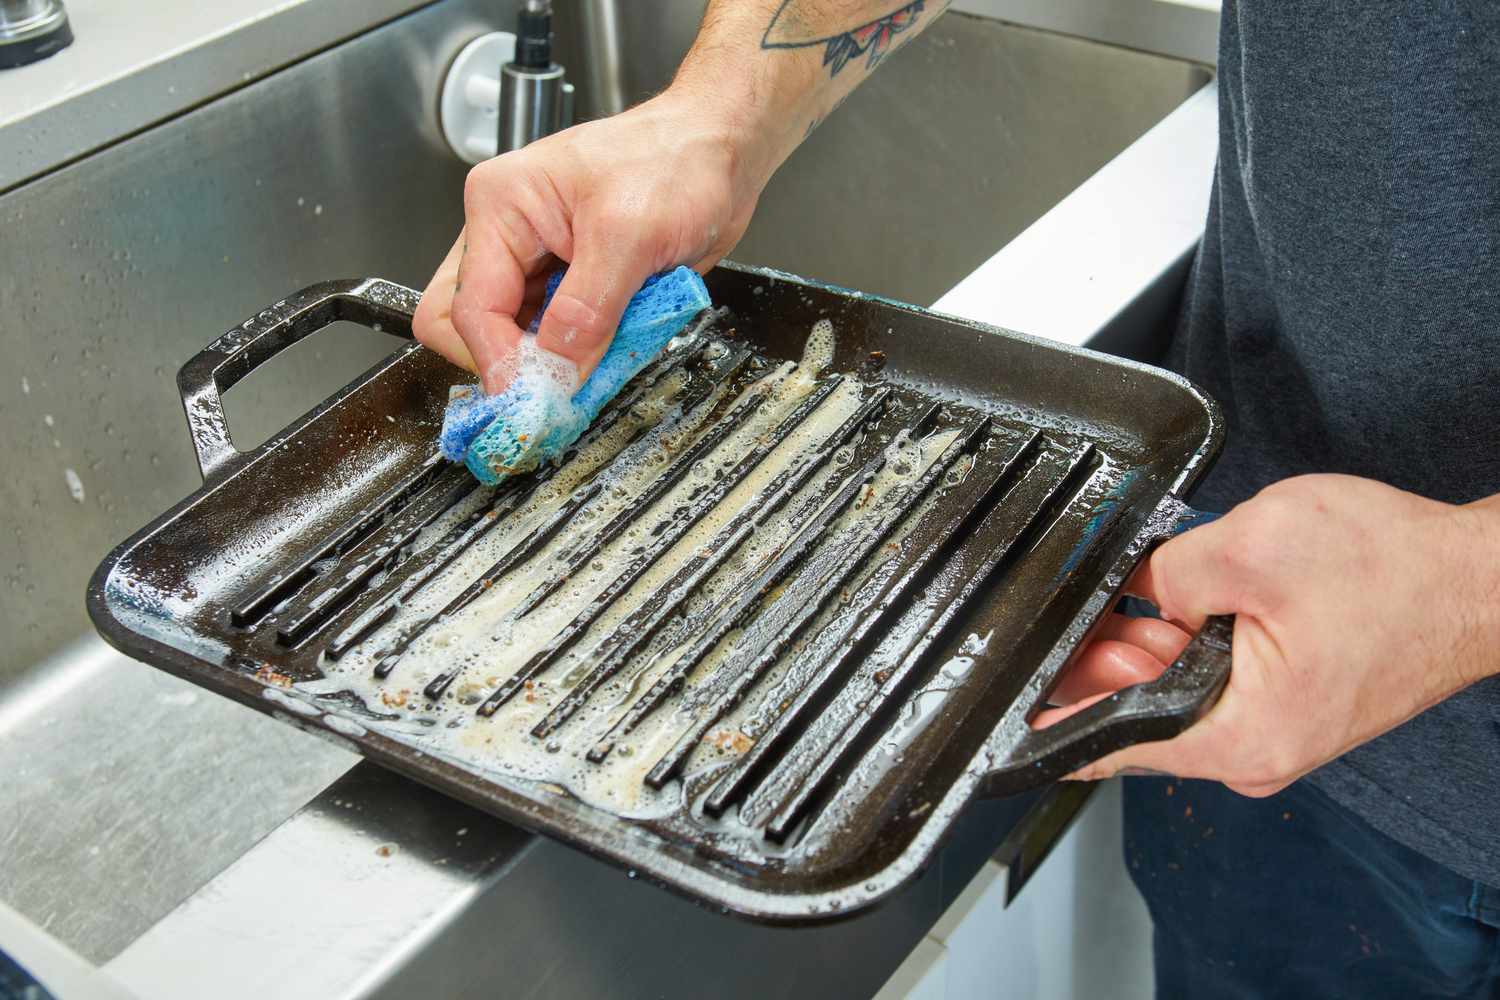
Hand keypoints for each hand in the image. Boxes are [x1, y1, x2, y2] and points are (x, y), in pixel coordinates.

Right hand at [413, 93, 760, 392]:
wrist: (719, 154)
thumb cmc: (677, 160)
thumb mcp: (631, 234)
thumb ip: (588, 308)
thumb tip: (555, 371)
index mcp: (501, 207)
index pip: (470, 307)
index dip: (499, 362)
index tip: (534, 402)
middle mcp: (508, 238)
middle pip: (468, 327)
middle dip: (509, 365)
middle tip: (555, 394)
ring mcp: (537, 266)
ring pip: (512, 341)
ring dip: (549, 366)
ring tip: (596, 366)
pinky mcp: (569, 289)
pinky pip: (555, 342)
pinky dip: (580, 359)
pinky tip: (611, 350)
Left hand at [1034, 474, 1496, 796]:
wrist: (1478, 579)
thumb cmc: (1393, 571)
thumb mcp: (1252, 547)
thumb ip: (1165, 570)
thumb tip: (1133, 587)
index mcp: (1236, 736)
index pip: (1108, 746)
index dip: (1050, 717)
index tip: (1007, 704)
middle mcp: (1251, 752)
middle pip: (1134, 717)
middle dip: (1100, 661)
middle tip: (1092, 609)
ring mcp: (1270, 732)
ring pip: (1171, 694)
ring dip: (1146, 647)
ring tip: (1148, 597)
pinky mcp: (1286, 704)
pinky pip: (1210, 681)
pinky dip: (1187, 646)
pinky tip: (1187, 605)